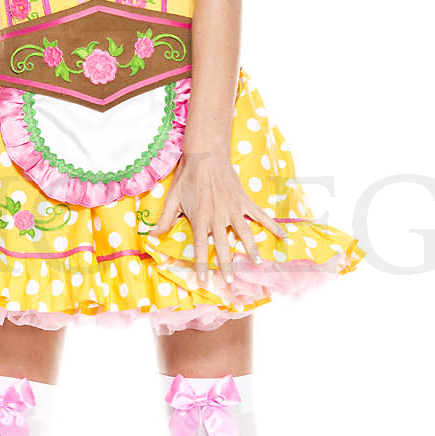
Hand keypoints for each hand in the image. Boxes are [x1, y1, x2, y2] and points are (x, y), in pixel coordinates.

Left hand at [149, 149, 286, 286]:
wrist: (206, 154)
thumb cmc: (187, 177)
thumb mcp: (172, 198)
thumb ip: (164, 219)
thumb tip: (151, 237)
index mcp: (200, 218)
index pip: (201, 246)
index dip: (201, 264)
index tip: (203, 280)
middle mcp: (218, 216)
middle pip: (224, 245)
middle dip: (227, 264)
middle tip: (232, 281)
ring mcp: (233, 208)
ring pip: (244, 233)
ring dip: (251, 249)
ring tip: (257, 264)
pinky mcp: (244, 200)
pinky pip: (260, 214)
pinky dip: (272, 225)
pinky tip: (283, 236)